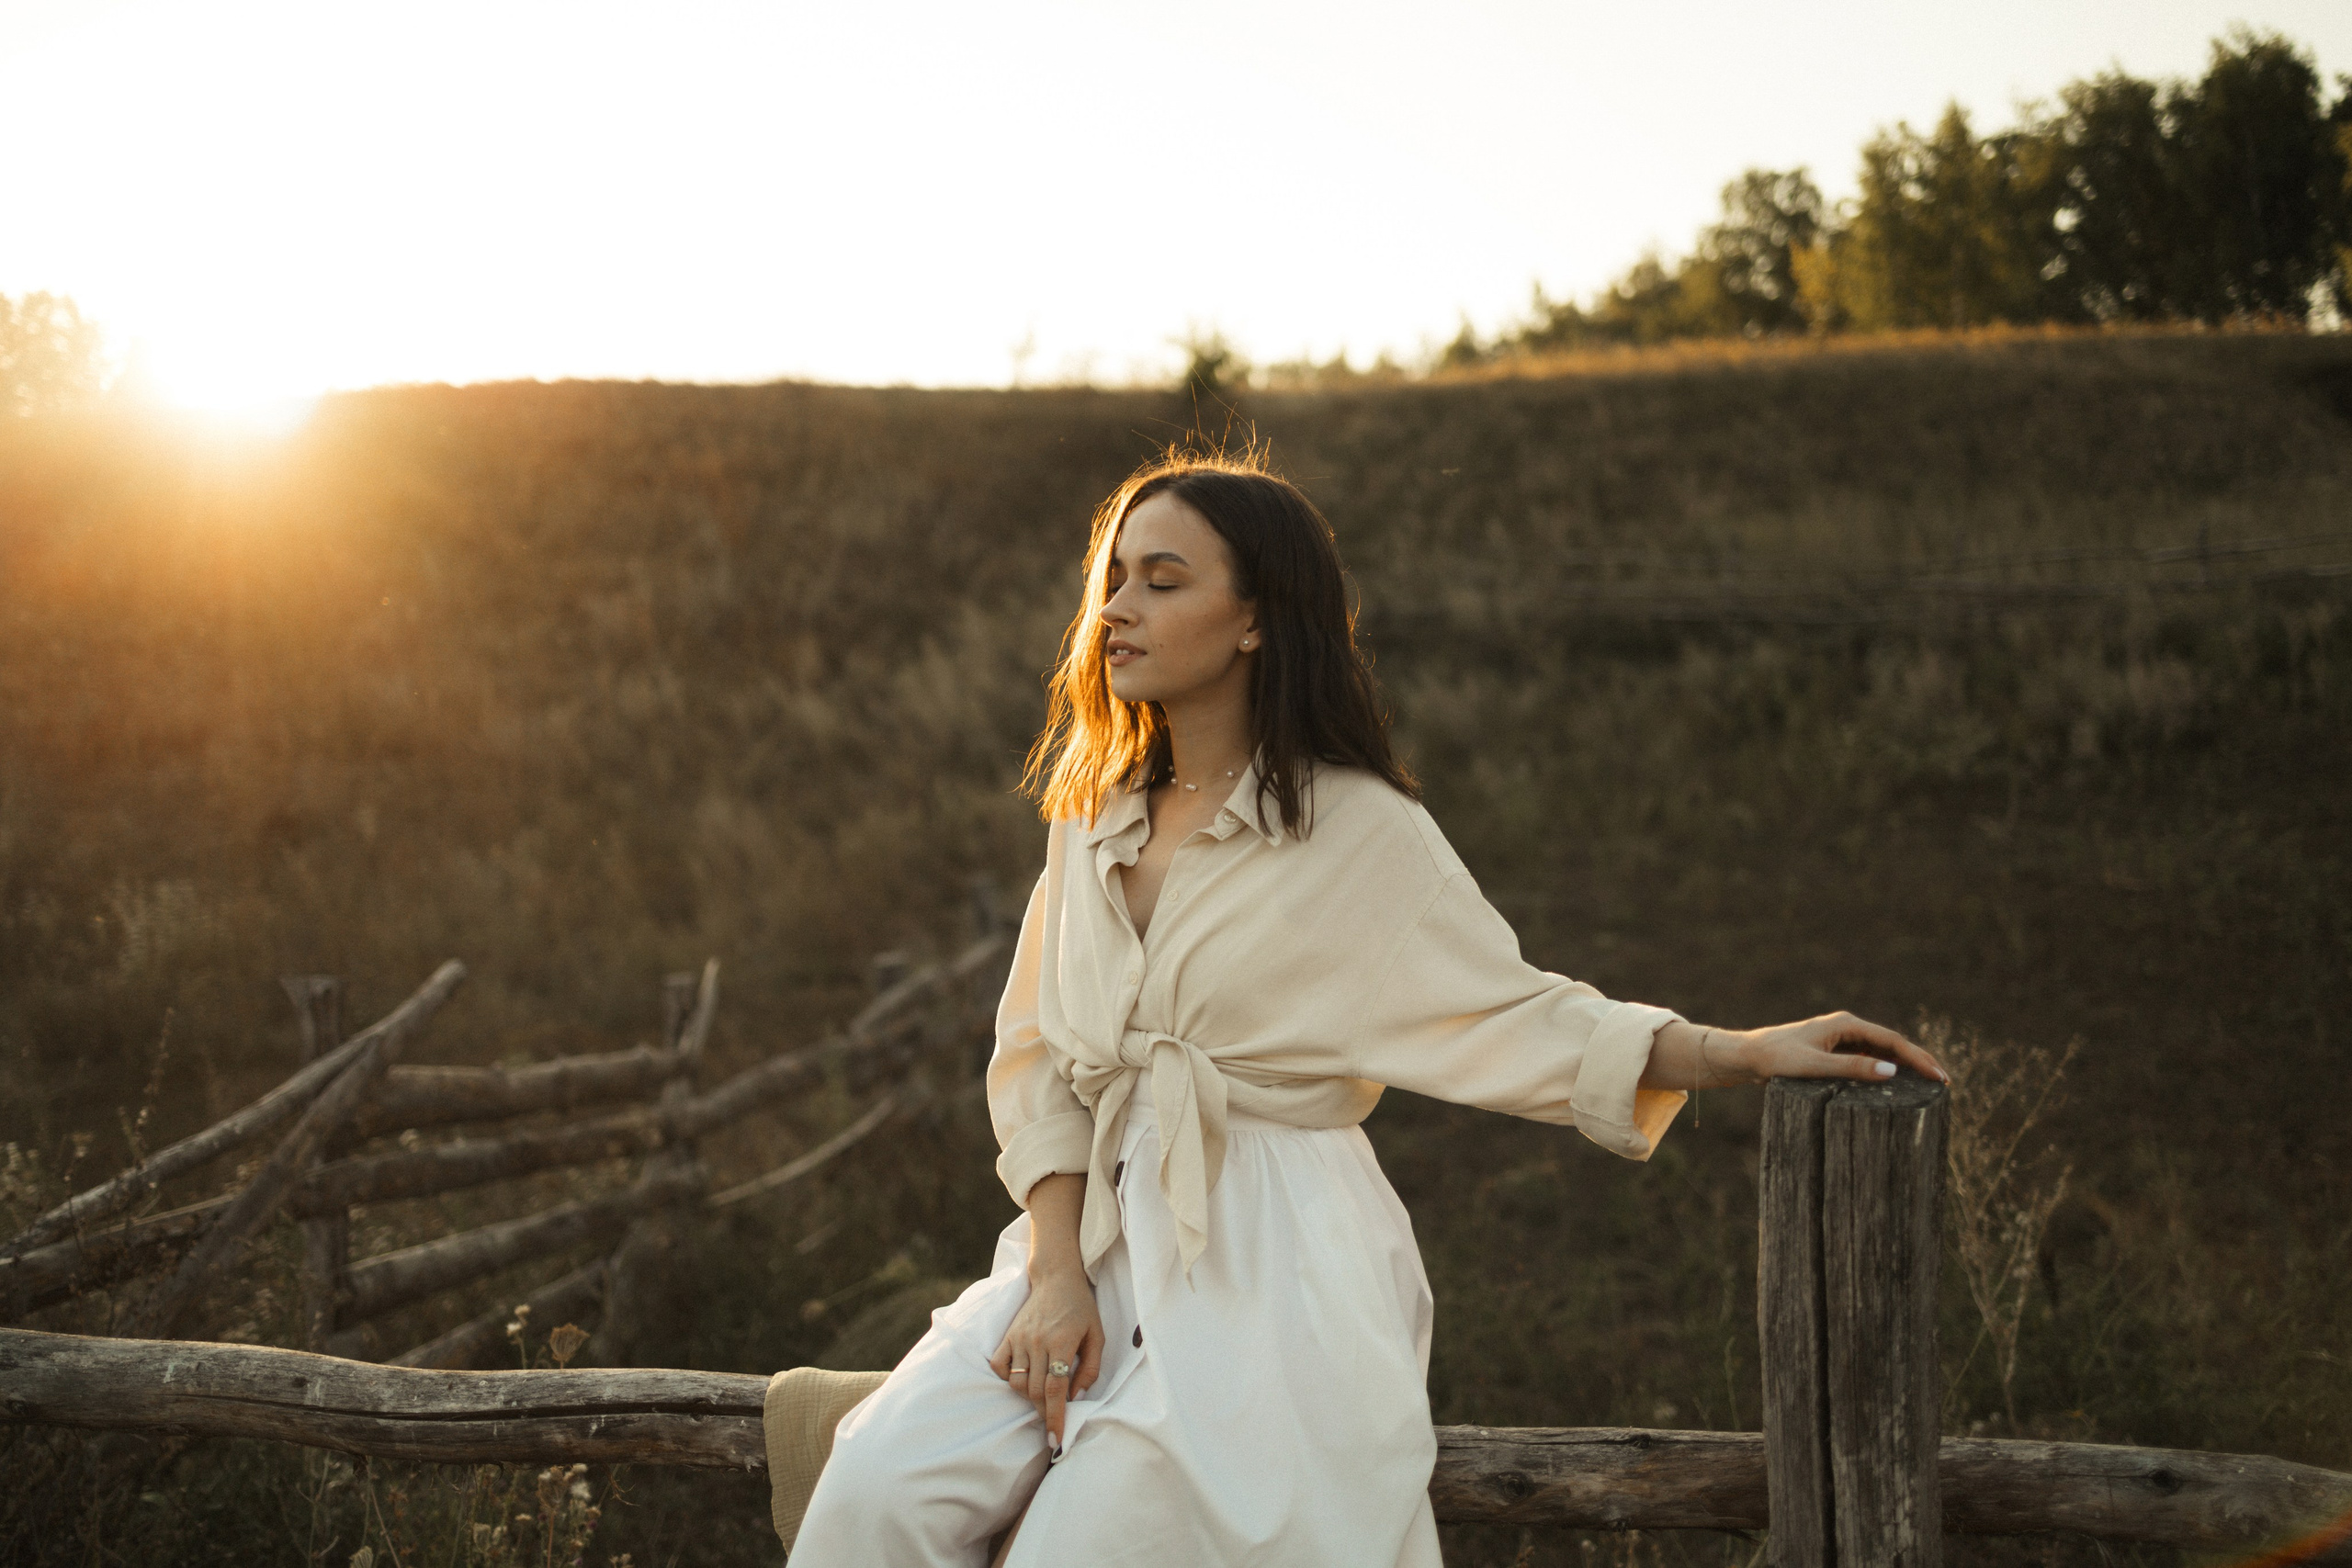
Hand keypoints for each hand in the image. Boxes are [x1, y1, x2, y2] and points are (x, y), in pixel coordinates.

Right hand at [987, 1263, 1103, 1447]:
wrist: (1057, 1278)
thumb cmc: (1081, 1308)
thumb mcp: (1097, 1336)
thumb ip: (1091, 1369)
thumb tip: (1077, 1398)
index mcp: (1063, 1342)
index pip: (1056, 1389)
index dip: (1056, 1418)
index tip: (1056, 1440)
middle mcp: (1038, 1342)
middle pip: (1036, 1391)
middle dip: (1045, 1413)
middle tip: (1054, 1422)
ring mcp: (1020, 1338)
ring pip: (1017, 1383)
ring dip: (1029, 1398)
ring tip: (1043, 1397)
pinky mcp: (1008, 1335)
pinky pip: (999, 1366)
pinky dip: (1007, 1379)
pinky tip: (1022, 1379)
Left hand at [1728, 1012, 1948, 1084]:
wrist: (1748, 1056)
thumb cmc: (1777, 1059)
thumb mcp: (1816, 1067)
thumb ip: (1852, 1068)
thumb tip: (1892, 1071)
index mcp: (1846, 1024)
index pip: (1892, 1041)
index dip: (1918, 1058)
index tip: (1938, 1076)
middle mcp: (1847, 1028)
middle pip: (1892, 1044)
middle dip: (1919, 1061)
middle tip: (1944, 1083)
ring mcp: (1841, 1039)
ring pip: (1881, 1051)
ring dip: (1904, 1066)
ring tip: (1928, 1086)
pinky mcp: (1834, 1051)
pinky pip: (1868, 1059)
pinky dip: (1885, 1070)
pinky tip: (1897, 1085)